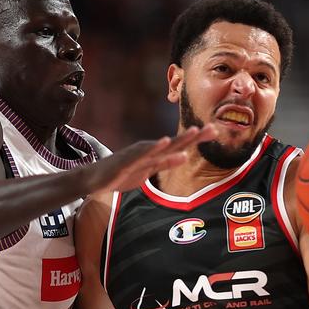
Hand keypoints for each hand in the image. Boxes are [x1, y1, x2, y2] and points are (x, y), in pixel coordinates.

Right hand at [88, 124, 217, 193]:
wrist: (94, 180)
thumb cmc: (121, 174)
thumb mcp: (148, 171)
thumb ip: (165, 163)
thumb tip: (184, 155)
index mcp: (155, 154)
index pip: (180, 145)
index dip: (197, 139)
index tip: (215, 132)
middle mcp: (149, 151)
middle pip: (175, 142)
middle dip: (194, 136)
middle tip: (213, 129)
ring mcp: (137, 155)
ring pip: (162, 146)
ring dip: (178, 139)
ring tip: (194, 132)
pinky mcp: (126, 162)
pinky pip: (142, 155)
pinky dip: (154, 148)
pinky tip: (164, 141)